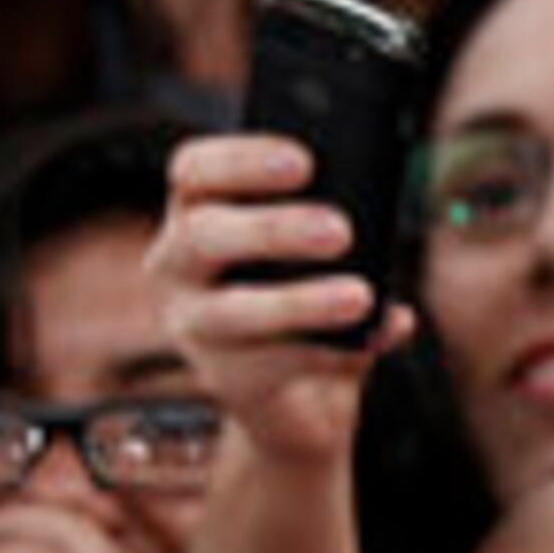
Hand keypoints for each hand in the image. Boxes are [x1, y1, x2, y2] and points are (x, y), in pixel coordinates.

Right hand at [148, 133, 397, 465]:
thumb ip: (329, 217)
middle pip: (202, 235)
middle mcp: (177, 263)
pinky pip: (276, 364)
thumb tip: (376, 230)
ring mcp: (193, 325)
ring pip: (233, 311)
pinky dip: (335, 350)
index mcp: (197, 208)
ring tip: (360, 297)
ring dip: (300, 301)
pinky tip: (376, 336)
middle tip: (341, 231)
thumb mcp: (307, 242)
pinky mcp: (225, 377)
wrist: (295, 392)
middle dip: (272, 229)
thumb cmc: (302, 286)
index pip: (194, 169)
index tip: (304, 162)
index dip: (242, 160)